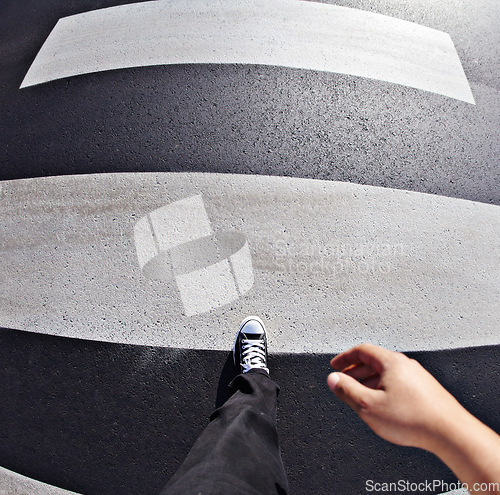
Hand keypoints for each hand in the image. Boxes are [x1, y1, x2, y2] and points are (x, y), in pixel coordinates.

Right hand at [327, 343, 463, 450]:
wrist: (450, 433)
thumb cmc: (413, 418)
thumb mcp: (369, 405)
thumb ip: (347, 390)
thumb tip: (333, 379)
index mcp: (391, 362)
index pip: (362, 350)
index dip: (344, 357)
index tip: (335, 365)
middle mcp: (405, 365)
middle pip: (374, 361)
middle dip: (355, 371)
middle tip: (343, 380)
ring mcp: (417, 377)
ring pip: (386, 373)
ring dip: (368, 381)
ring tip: (359, 395)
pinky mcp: (424, 390)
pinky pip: (397, 382)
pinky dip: (383, 387)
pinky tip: (381, 404)